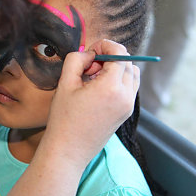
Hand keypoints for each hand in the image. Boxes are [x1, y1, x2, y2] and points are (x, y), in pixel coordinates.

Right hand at [45, 39, 138, 164]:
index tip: (90, 51)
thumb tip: (89, 53)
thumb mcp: (64, 83)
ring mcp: (128, 106)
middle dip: (109, 58)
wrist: (68, 150)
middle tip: (88, 67)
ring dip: (116, 69)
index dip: (105, 45)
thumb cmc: (63, 119)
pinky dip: (118, 82)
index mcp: (111, 87)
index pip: (120, 53)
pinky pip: (129, 88)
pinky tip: (98, 90)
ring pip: (132, 75)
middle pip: (128, 62)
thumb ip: (76, 60)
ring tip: (93, 79)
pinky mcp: (125, 114)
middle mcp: (125, 96)